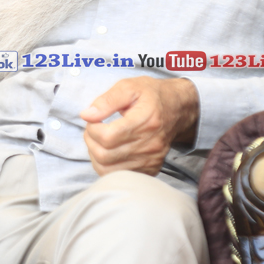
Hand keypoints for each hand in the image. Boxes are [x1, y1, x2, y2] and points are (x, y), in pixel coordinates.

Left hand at [80, 77, 199, 176]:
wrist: (176, 109)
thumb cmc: (150, 96)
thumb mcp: (128, 87)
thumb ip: (107, 100)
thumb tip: (87, 115)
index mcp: (145, 122)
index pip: (107, 137)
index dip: (92, 129)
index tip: (93, 119)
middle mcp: (150, 145)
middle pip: (105, 155)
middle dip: (91, 141)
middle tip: (93, 129)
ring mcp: (151, 159)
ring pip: (109, 170)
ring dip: (96, 154)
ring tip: (100, 139)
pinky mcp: (151, 168)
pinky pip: (119, 176)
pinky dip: (106, 165)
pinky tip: (109, 149)